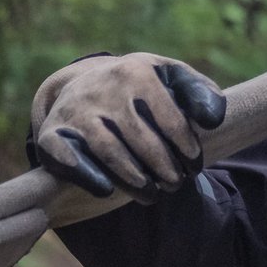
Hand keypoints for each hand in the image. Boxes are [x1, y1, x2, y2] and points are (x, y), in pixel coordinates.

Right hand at [31, 53, 226, 203]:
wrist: (84, 81)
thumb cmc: (142, 85)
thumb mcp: (172, 78)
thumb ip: (199, 94)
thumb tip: (214, 120)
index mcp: (137, 72)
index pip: (168, 117)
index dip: (186, 146)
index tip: (195, 164)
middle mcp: (103, 88)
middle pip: (140, 137)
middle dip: (164, 167)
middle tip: (177, 184)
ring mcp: (75, 110)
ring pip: (108, 150)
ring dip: (133, 177)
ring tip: (153, 193)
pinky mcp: (52, 133)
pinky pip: (67, 157)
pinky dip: (86, 175)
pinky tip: (106, 190)